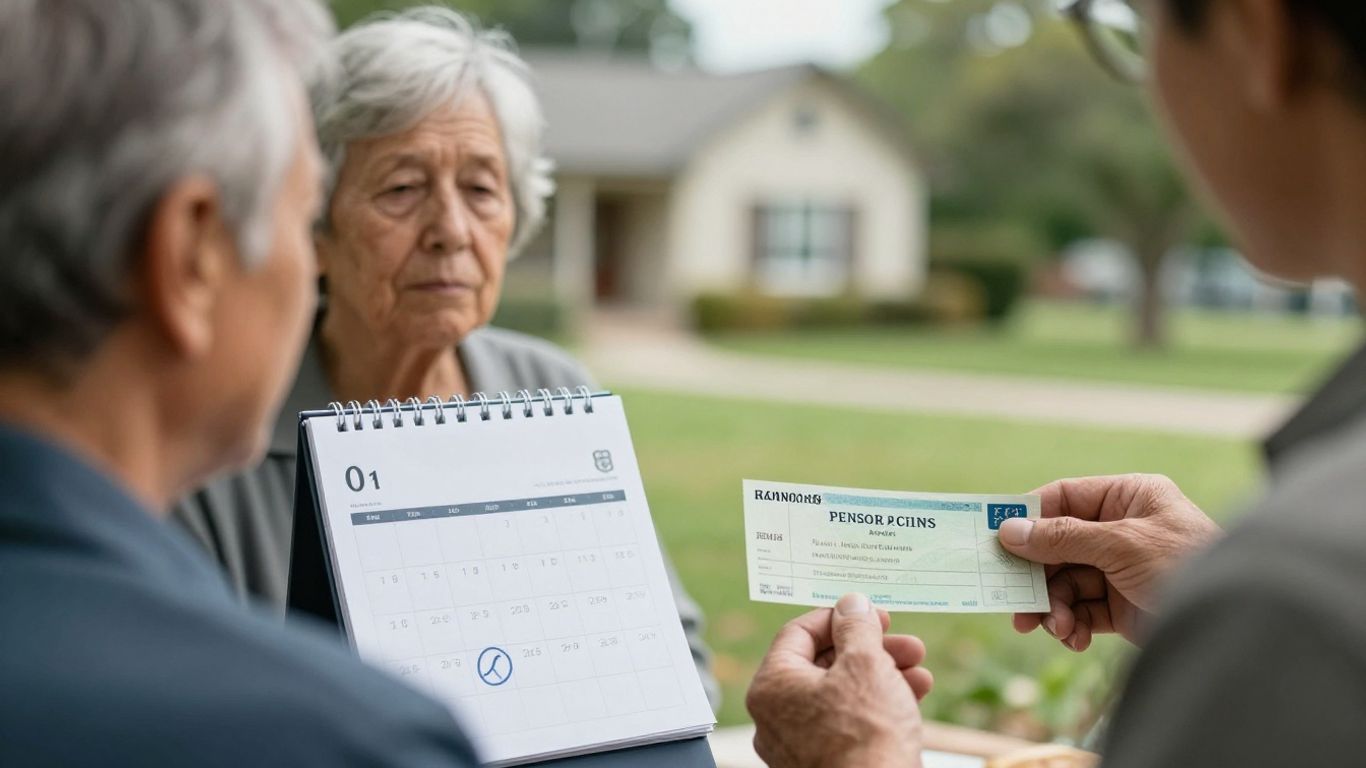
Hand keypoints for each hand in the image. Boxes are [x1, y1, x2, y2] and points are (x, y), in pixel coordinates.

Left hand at [746, 593, 932, 767]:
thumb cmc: (866, 735)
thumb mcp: (866, 664)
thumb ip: (857, 627)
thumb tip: (851, 604)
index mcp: (772, 686)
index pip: (798, 632)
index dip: (839, 616)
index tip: (872, 613)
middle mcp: (776, 717)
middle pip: (824, 664)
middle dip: (871, 649)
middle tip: (906, 643)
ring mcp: (798, 745)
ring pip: (841, 694)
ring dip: (883, 674)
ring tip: (919, 669)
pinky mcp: (824, 763)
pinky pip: (848, 723)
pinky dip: (877, 705)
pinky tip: (915, 694)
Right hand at [999, 474, 1220, 649]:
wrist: (1237, 624)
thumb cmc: (1189, 565)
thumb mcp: (1122, 545)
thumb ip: (1064, 537)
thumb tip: (1010, 530)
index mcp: (1129, 498)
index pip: (1064, 498)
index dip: (1028, 517)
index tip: (995, 538)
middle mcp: (1122, 530)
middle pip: (1058, 546)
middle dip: (1037, 575)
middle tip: (1012, 599)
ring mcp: (1121, 569)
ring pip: (1065, 583)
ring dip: (1053, 606)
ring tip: (1052, 627)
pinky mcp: (1122, 606)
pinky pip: (1081, 611)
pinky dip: (1071, 625)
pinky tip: (1073, 638)